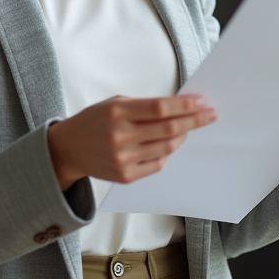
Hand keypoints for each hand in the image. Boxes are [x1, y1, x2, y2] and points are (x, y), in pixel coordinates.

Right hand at [47, 95, 217, 189]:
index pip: (161, 108)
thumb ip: (144, 106)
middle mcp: (121, 136)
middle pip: (169, 129)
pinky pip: (158, 163)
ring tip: (190, 128)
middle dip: (194, 120)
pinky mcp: (126, 175)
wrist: (68, 149)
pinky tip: (169, 143)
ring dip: (184, 136)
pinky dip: (167, 152)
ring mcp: (123, 158)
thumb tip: (179, 107)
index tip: (201, 102)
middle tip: (209, 115)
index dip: (185, 106)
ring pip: (167, 147)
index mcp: (118, 112)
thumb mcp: (114, 103)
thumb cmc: (94, 121)